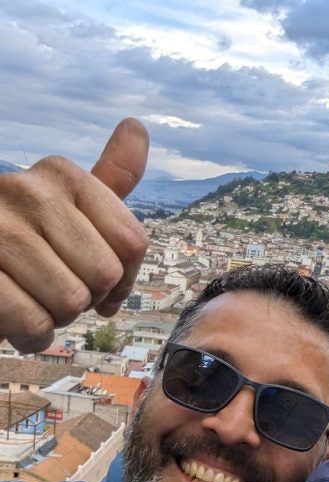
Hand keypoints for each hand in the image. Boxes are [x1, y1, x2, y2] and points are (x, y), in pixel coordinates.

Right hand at [0, 118, 149, 352]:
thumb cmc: (27, 243)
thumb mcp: (70, 205)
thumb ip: (110, 176)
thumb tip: (136, 125)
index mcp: (61, 174)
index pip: (134, 243)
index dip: (124, 277)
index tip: (100, 280)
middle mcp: (25, 189)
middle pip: (105, 273)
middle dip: (87, 297)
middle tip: (56, 286)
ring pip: (70, 301)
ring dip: (57, 317)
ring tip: (32, 297)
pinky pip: (32, 322)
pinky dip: (32, 334)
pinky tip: (17, 319)